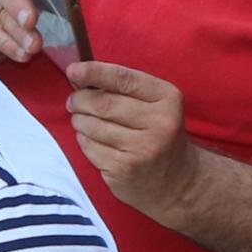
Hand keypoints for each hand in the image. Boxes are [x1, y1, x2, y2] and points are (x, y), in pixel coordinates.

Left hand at [65, 60, 196, 217]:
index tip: (73, 70)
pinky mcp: (123, 169)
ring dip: (79, 120)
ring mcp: (141, 149)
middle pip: (103, 103)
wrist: (177, 181)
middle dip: (80, 99)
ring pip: (92, 125)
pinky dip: (83, 139)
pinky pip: (89, 146)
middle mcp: (159, 124)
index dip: (93, 72)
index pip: (123, 79)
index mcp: (168, 99)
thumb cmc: (159, 135)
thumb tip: (80, 74)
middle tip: (73, 101)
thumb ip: (126, 88)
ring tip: (81, 120)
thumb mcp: (158, 105)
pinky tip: (91, 139)